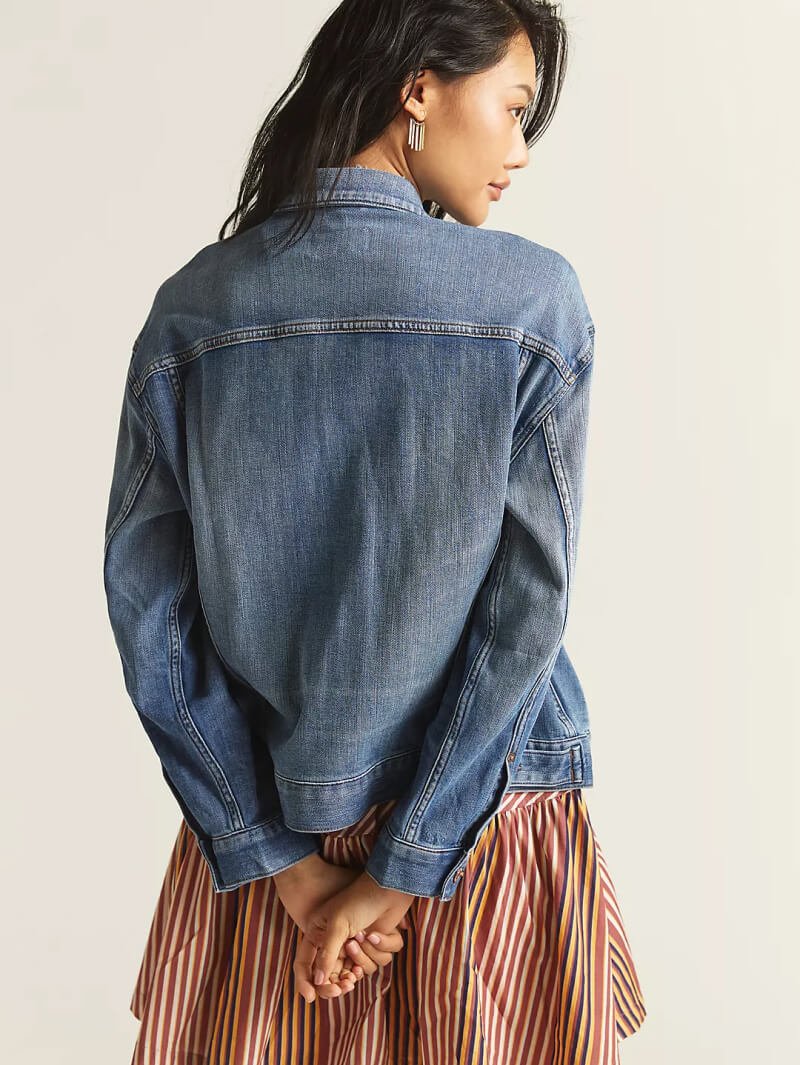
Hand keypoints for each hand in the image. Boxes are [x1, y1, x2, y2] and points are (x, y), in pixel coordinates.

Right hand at [295, 911, 410, 1003]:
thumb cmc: (358, 900)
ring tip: (363, 936)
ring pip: (362, 970)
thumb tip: (318, 981)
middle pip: (334, 976)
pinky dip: (382, 947)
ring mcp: (359, 945)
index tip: (310, 998)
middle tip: (348, 983)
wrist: (387, 885)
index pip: (306, 965)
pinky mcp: (377, 945)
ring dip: (365, 956)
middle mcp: (338, 943)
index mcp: (320, 935)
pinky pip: (381, 960)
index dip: (306, 983)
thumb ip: (327, 955)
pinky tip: (377, 933)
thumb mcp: (338, 926)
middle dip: (342, 979)